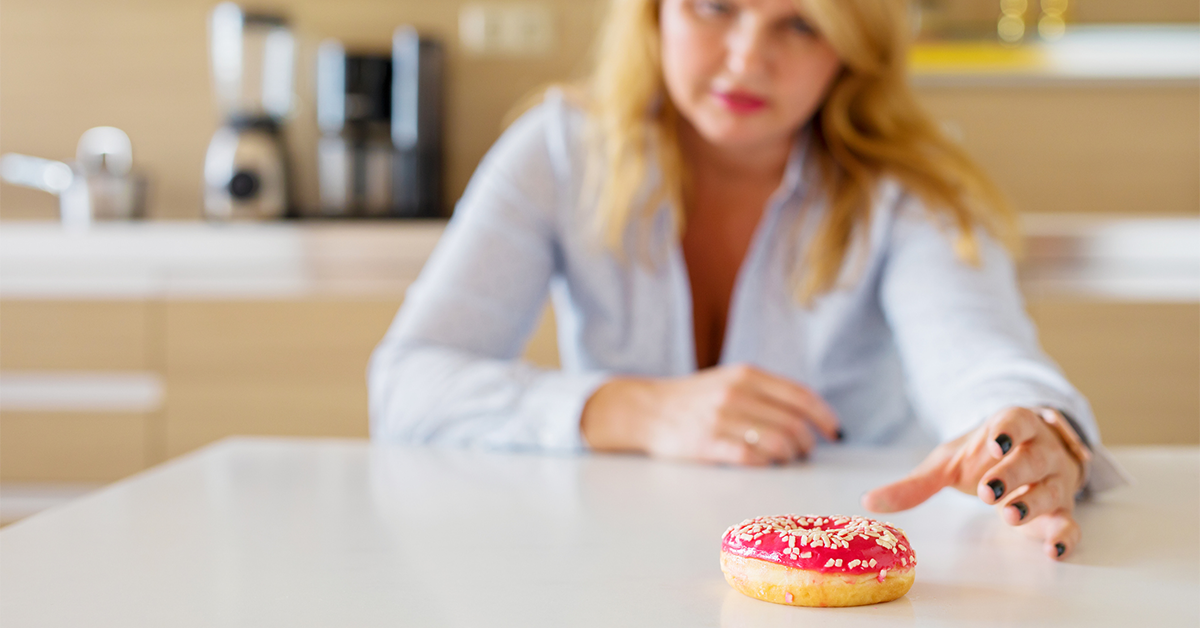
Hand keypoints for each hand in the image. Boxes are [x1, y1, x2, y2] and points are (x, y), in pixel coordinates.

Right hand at [581, 364, 840, 465]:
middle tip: (804, 453)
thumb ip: (765, 391)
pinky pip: (750, 458)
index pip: (800, 396)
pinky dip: (765, 464)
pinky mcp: (706, 443)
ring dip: (789, 458)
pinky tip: (763, 465)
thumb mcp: (730, 380)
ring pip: (777, 443)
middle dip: (806, 444)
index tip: (834, 432)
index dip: (824, 416)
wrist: (647, 409)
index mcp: (747, 375)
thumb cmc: (695, 399)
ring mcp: (721, 418)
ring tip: (786, 461)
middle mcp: (737, 393)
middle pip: (793, 424)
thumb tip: (809, 414)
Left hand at [861, 407, 1084, 559]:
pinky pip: (1071, 523)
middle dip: (1011, 474)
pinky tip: (1054, 550)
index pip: (1016, 421)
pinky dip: (1066, 536)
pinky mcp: (1062, 509)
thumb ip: (915, 483)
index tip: (995, 443)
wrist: (1028, 457)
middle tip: (987, 492)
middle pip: (1032, 458)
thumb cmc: (984, 457)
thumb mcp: (949, 463)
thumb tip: (868, 502)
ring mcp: (1054, 479)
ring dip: (1033, 502)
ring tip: (1008, 515)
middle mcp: (1039, 450)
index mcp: (1012, 427)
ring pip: (1052, 488)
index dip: (1008, 431)